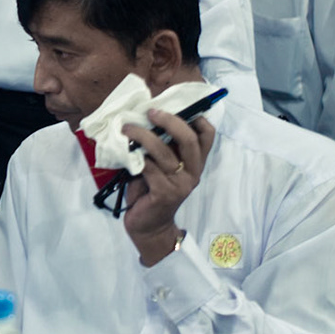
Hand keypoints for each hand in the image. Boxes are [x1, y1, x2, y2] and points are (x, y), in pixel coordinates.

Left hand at [120, 110, 215, 265]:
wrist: (148, 227)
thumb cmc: (151, 192)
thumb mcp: (161, 166)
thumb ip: (163, 147)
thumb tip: (147, 117)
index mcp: (195, 163)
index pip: (207, 136)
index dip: (198, 118)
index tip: (179, 106)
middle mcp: (192, 173)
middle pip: (189, 139)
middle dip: (170, 120)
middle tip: (150, 112)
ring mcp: (180, 184)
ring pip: (164, 151)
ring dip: (143, 136)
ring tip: (127, 128)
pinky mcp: (164, 193)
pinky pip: (149, 167)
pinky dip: (137, 157)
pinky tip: (126, 152)